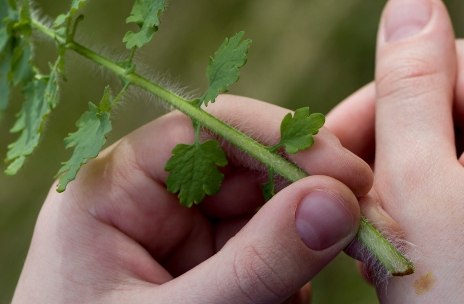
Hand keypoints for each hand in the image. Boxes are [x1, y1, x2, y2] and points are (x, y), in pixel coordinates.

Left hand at [12, 96, 373, 302]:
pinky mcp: (201, 277)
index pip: (204, 131)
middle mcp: (147, 207)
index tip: (344, 173)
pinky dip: (283, 286)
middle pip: (245, 174)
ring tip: (282, 302)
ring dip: (294, 257)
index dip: (279, 139)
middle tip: (354, 236)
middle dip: (298, 206)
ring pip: (263, 221)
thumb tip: (338, 201)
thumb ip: (254, 265)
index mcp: (110, 192)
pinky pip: (261, 262)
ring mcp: (178, 244)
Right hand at [327, 0, 463, 301]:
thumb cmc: (462, 298)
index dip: (384, 104)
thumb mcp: (415, 182)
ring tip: (380, 251)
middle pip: (462, 118)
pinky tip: (421, 270)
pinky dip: (451, 228)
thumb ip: (410, 85)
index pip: (451, 66)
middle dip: (397, 156)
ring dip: (416, 196)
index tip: (338, 158)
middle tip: (354, 214)